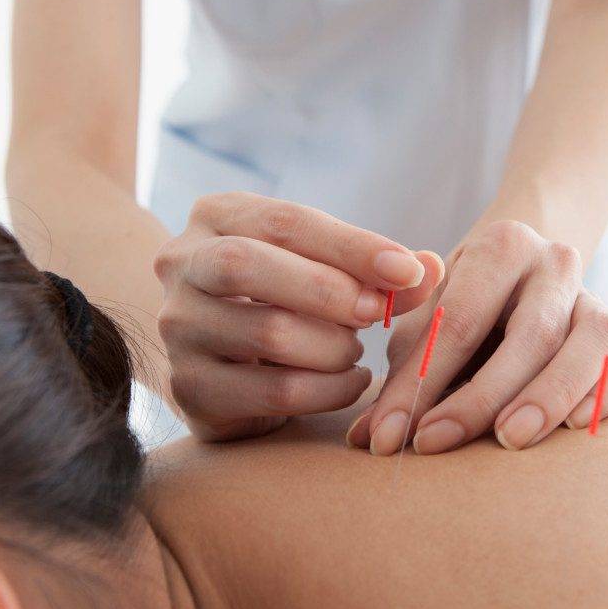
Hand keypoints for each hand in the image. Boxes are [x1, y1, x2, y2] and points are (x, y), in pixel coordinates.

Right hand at [154, 192, 443, 441]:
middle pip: (248, 265)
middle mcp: (180, 266)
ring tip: (354, 350)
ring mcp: (177, 329)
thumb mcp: (325, 270)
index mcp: (215, 217)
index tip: (409, 271)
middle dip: (329, 291)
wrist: (224, 358)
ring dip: (333, 346)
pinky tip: (349, 383)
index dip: (352, 246)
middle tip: (377, 313)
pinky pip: (273, 391)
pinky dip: (328, 390)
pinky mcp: (189, 388)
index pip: (286, 220)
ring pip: (267, 332)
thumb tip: (430, 267)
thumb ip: (378, 271)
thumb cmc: (286, 299)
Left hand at [346, 220, 607, 454]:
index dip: (424, 380)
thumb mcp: (428, 323)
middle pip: (528, 333)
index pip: (461, 318)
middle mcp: (557, 262)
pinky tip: (572, 429)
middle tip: (438, 442)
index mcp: (501, 246)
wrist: (529, 279)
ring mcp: (598, 297)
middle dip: (480, 395)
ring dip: (548, 395)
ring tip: (510, 439)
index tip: (393, 434)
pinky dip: (605, 395)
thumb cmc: (466, 309)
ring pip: (588, 345)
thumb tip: (366, 439)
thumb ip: (401, 373)